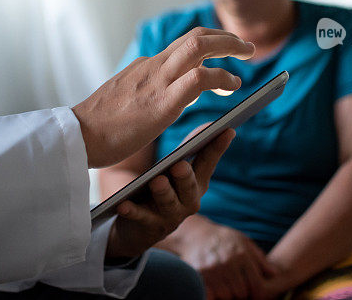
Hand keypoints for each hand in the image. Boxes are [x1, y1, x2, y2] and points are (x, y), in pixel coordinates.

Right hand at [73, 27, 253, 167]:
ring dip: (229, 47)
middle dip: (226, 37)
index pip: (183, 45)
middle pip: (195, 36)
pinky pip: (199, 79)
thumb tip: (167, 93)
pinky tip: (233, 87)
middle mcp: (153, 67)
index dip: (210, 43)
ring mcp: (157, 82)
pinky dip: (222, 78)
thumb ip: (146, 90)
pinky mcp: (161, 103)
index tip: (224, 49)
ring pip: (199, 46)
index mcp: (145, 67)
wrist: (77, 136)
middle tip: (245, 46)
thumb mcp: (125, 97)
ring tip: (247, 56)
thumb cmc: (99, 125)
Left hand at [105, 128, 234, 258]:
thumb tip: (209, 124)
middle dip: (185, 176)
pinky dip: (132, 211)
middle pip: (189, 187)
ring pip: (168, 203)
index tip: (228, 129)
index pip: (209, 162)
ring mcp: (170, 216)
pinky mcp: (149, 227)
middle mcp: (189, 201)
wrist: (137, 226)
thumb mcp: (174, 167)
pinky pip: (140, 217)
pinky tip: (123, 205)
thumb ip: (189, 148)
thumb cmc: (161, 186)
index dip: (218, 147)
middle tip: (180, 165)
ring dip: (164, 192)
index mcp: (198, 183)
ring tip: (157, 181)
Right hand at [173, 216, 276, 299]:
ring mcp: (212, 269)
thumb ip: (259, 258)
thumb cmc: (223, 239)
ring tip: (224, 284)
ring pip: (226, 296)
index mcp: (242, 254)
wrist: (195, 234)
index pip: (257, 286)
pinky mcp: (198, 275)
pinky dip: (213, 294)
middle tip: (236, 286)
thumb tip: (275, 274)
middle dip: (240, 293)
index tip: (254, 294)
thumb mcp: (244, 241)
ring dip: (226, 294)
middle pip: (241, 293)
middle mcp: (228, 262)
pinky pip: (211, 295)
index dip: (257, 294)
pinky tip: (214, 287)